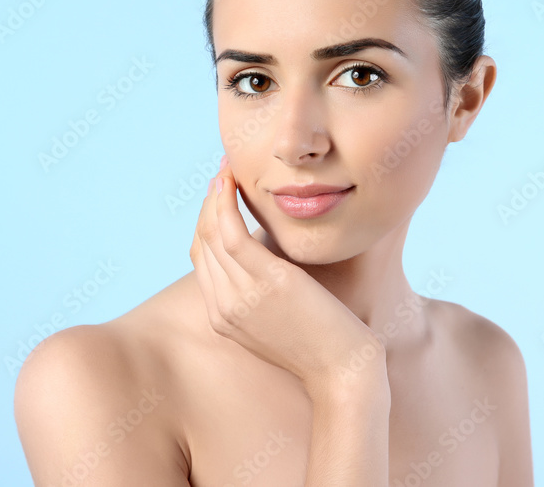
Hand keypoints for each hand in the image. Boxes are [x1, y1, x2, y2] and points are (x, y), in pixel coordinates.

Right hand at [188, 156, 388, 395]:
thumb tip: (266, 263)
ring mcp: (241, 296)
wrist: (344, 372)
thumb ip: (262, 296)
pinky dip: (225, 202)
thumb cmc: (323, 346)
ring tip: (227, 170)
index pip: (200, 259)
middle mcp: (223, 307)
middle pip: (200, 242)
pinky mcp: (266, 281)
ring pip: (210, 233)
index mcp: (223, 318)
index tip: (218, 196)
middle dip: (207, 203)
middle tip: (222, 174)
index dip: (205, 222)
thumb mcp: (280, 322)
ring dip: (215, 195)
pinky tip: (231, 182)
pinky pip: (231, 233)